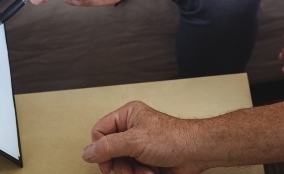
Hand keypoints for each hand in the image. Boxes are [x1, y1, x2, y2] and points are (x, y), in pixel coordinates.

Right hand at [82, 101, 206, 173]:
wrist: (196, 152)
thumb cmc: (174, 138)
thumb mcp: (135, 141)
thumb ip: (108, 147)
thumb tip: (87, 152)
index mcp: (128, 115)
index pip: (100, 131)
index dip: (100, 149)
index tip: (106, 163)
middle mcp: (132, 128)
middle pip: (109, 151)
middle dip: (119, 164)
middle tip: (128, 169)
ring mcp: (139, 145)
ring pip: (121, 164)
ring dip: (132, 171)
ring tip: (145, 171)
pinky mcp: (146, 159)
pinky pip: (133, 170)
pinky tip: (151, 172)